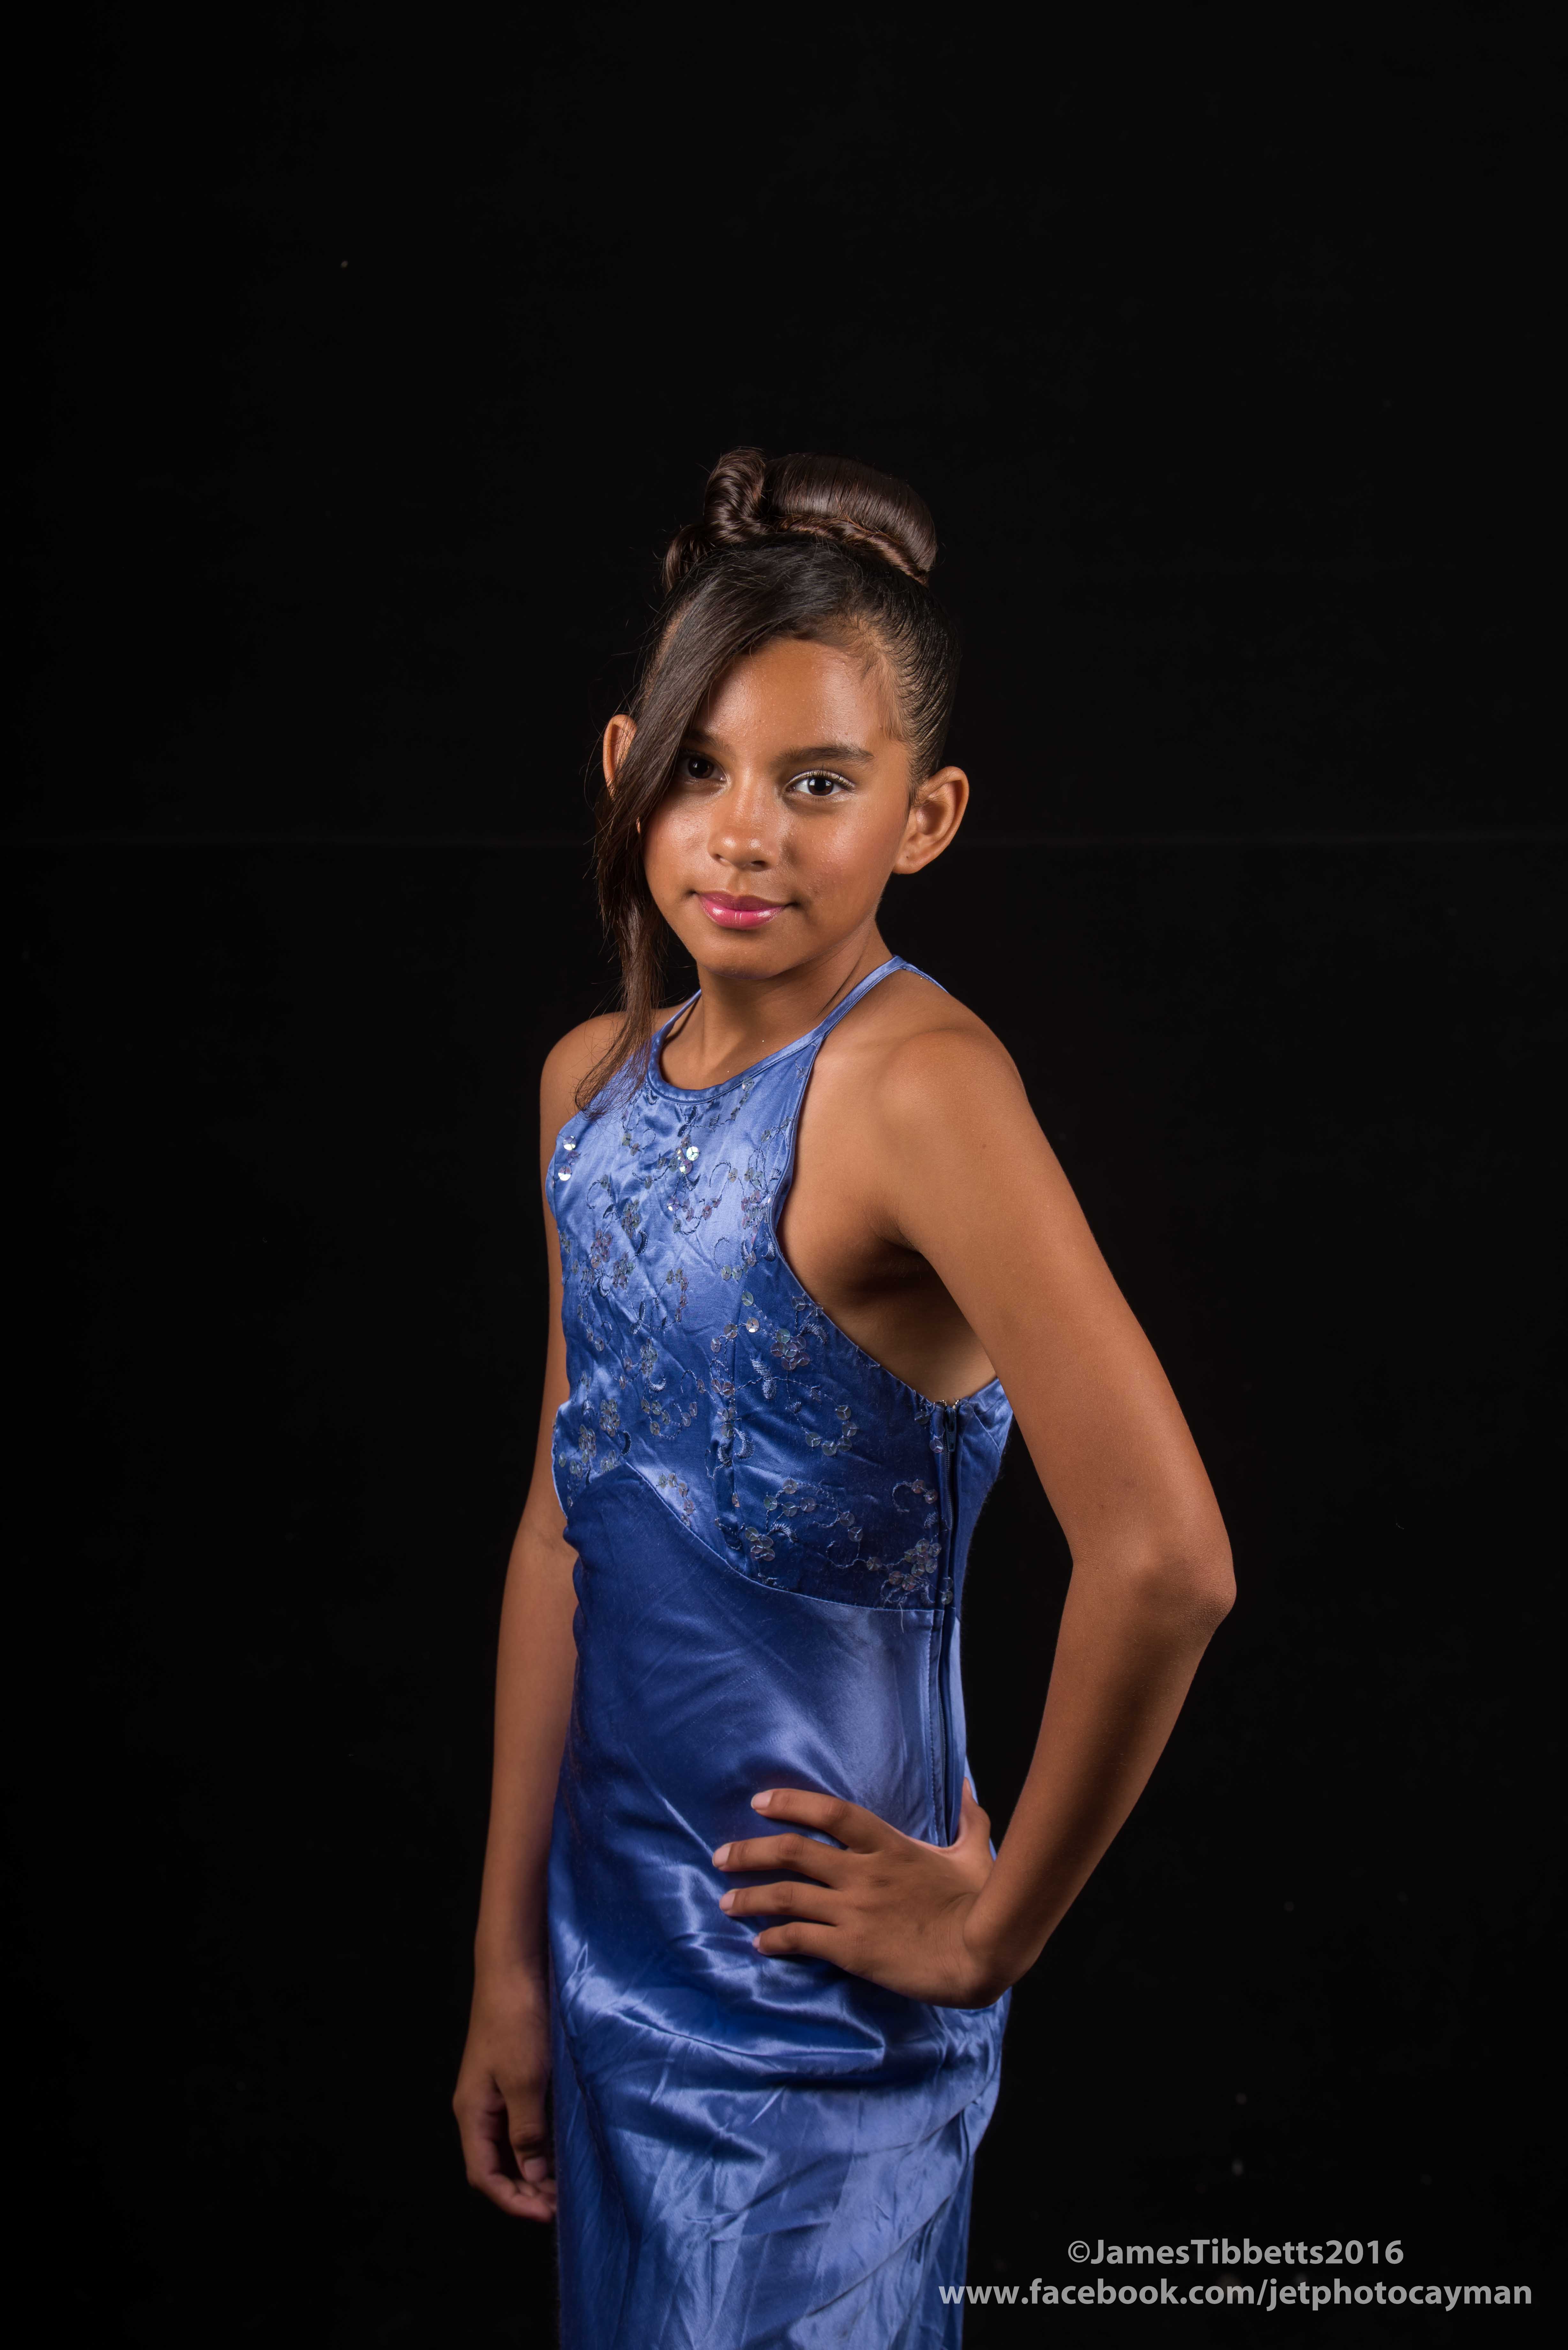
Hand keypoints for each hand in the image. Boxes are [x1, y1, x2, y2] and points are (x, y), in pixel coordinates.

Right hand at [453, 1965, 556, 2220]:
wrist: (515, 1966)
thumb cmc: (516, 2020)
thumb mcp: (525, 2082)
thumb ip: (527, 2133)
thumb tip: (531, 2177)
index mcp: (472, 2112)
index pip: (484, 2175)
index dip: (513, 2201)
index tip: (548, 2214)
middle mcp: (479, 2106)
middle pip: (495, 2165)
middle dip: (525, 2190)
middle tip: (562, 2203)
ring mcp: (495, 2091)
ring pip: (510, 2145)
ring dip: (534, 2168)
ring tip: (566, 2182)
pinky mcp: (512, 2076)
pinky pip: (522, 2122)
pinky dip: (539, 2141)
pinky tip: (562, 2146)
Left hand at [712, 1781, 1008, 2008]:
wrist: (980, 1952)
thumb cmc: (979, 1902)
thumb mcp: (974, 1853)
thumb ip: (967, 1817)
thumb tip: (966, 1783)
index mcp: (888, 1845)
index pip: (830, 1812)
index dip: (791, 1803)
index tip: (759, 1803)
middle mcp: (862, 1873)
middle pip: (793, 1852)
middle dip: (750, 1852)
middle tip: (720, 1855)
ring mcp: (854, 1911)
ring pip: (788, 1897)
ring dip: (751, 1897)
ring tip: (724, 1902)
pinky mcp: (852, 1949)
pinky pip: (802, 1940)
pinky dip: (775, 1939)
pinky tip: (760, 1942)